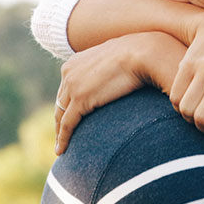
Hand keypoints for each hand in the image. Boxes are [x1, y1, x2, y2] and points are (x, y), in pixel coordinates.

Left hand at [54, 32, 185, 154]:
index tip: (70, 116)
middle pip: (61, 101)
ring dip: (60, 132)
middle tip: (62, 135)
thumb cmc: (139, 54)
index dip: (68, 103)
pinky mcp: (81, 99)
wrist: (143, 53)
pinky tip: (62, 150)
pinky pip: (68, 124)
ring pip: (61, 114)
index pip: (67, 87)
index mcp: (76, 61)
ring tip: (61, 147)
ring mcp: (73, 85)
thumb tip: (122, 75)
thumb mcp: (117, 59)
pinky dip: (63, 138)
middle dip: (61, 118)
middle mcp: (69, 72)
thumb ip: (111, 68)